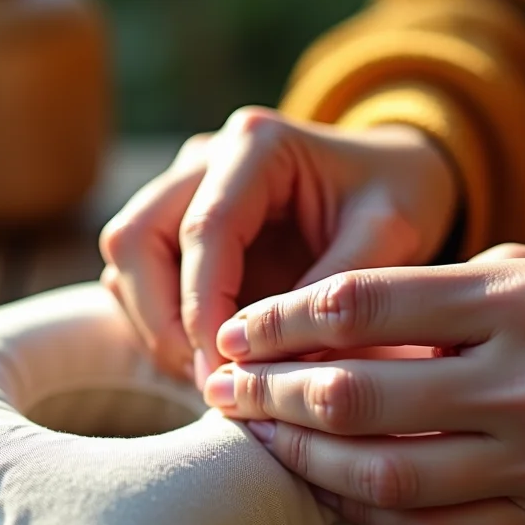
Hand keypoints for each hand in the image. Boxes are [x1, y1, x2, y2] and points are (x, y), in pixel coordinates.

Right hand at [98, 106, 457, 386]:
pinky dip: (161, 324)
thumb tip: (278, 365)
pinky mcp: (175, 225)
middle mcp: (204, 158)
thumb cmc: (398, 197)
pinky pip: (138, 278)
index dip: (202, 306)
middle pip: (135, 238)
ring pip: (126, 259)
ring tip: (215, 376)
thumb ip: (335, 291)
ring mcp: (181, 188)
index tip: (224, 367)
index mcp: (256, 144)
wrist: (394, 176)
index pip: (202, 229)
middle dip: (161, 319)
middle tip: (209, 379)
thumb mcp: (391, 235)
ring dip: (156, 325)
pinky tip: (212, 359)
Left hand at [201, 244, 524, 524]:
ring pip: (384, 474)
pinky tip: (325, 487)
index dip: (281, 320)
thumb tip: (314, 333)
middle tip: (223, 388)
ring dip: (302, 458)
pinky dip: (364, 514)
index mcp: (522, 301)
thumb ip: (429, 296)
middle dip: (270, 392)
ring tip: (260, 437)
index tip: (235, 331)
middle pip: (358, 395)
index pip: (363, 305)